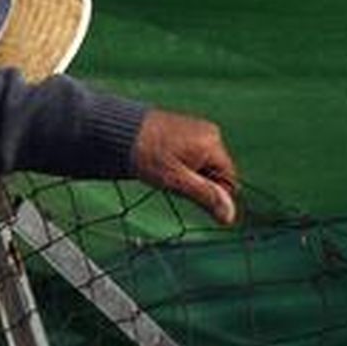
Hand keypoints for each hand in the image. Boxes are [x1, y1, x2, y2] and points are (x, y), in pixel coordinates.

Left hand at [130, 109, 238, 225]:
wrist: (117, 129)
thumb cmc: (145, 153)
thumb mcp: (175, 180)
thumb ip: (204, 196)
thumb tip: (229, 216)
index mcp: (211, 143)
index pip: (229, 180)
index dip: (213, 195)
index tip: (189, 196)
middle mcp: (209, 133)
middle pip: (216, 172)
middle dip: (198, 183)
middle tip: (172, 181)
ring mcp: (197, 129)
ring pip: (203, 165)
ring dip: (188, 175)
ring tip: (164, 170)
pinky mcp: (184, 129)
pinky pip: (192, 154)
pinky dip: (181, 164)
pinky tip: (163, 163)